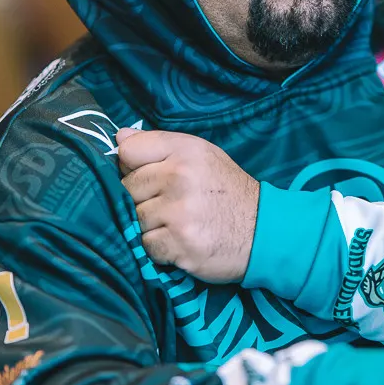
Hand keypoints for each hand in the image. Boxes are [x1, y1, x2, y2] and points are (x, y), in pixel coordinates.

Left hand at [115, 128, 258, 282]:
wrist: (264, 232)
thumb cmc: (228, 192)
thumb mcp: (202, 155)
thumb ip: (160, 144)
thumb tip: (120, 136)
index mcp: (185, 150)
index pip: (128, 151)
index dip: (132, 166)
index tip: (149, 176)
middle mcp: (180, 176)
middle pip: (127, 188)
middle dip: (142, 199)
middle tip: (171, 205)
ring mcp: (179, 212)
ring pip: (134, 219)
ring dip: (151, 226)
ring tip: (178, 224)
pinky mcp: (179, 244)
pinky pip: (146, 245)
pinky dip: (160, 248)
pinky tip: (181, 241)